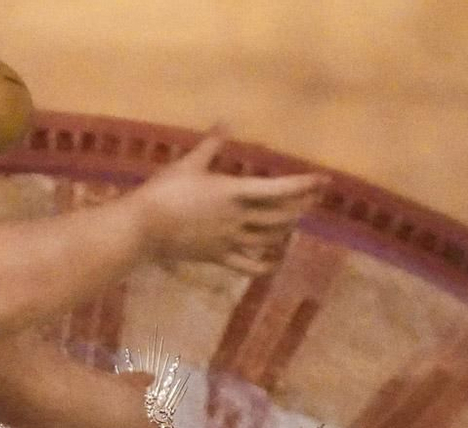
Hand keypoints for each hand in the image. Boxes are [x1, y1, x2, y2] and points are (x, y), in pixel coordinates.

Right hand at [133, 129, 324, 275]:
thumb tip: (226, 121)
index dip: (304, 185)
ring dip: (286, 230)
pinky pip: (248, 265)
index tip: (324, 180)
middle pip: (281, 215)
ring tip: (296, 221)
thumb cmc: (165, 190)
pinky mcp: (218, 257)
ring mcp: (230, 240)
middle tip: (315, 199)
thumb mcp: (189, 163)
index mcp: (235, 192)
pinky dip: (265, 265)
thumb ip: (211, 144)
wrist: (143, 227)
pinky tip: (274, 261)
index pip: (279, 189)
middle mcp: (239, 218)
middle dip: (301, 206)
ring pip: (269, 239)